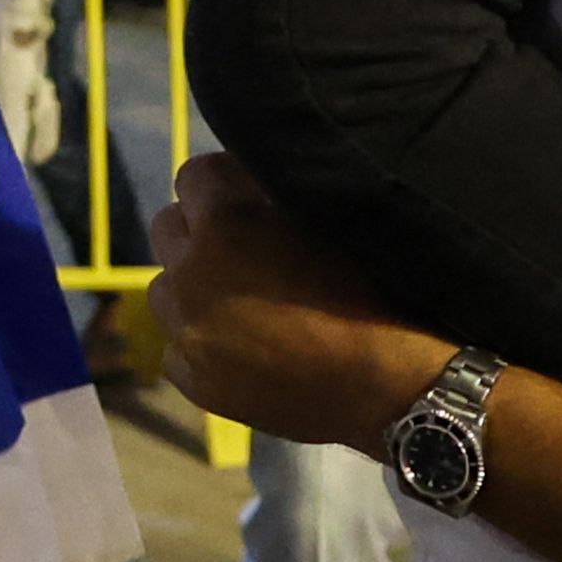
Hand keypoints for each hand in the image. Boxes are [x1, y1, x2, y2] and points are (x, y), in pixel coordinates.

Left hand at [144, 153, 452, 448]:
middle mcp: (191, 273)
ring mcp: (187, 332)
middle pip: (168, 230)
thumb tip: (244, 180)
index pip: (194, 177)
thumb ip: (271, 192)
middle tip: (243, 253)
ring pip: (165, 291)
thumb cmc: (377, 289)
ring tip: (240, 305)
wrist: (396, 384)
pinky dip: (201, 345)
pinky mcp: (194, 382)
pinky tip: (244, 353)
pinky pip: (177, 349)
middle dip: (199, 234)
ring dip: (193, 289)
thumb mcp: (326, 215)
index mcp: (225, 222)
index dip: (223, 186)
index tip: (248, 201)